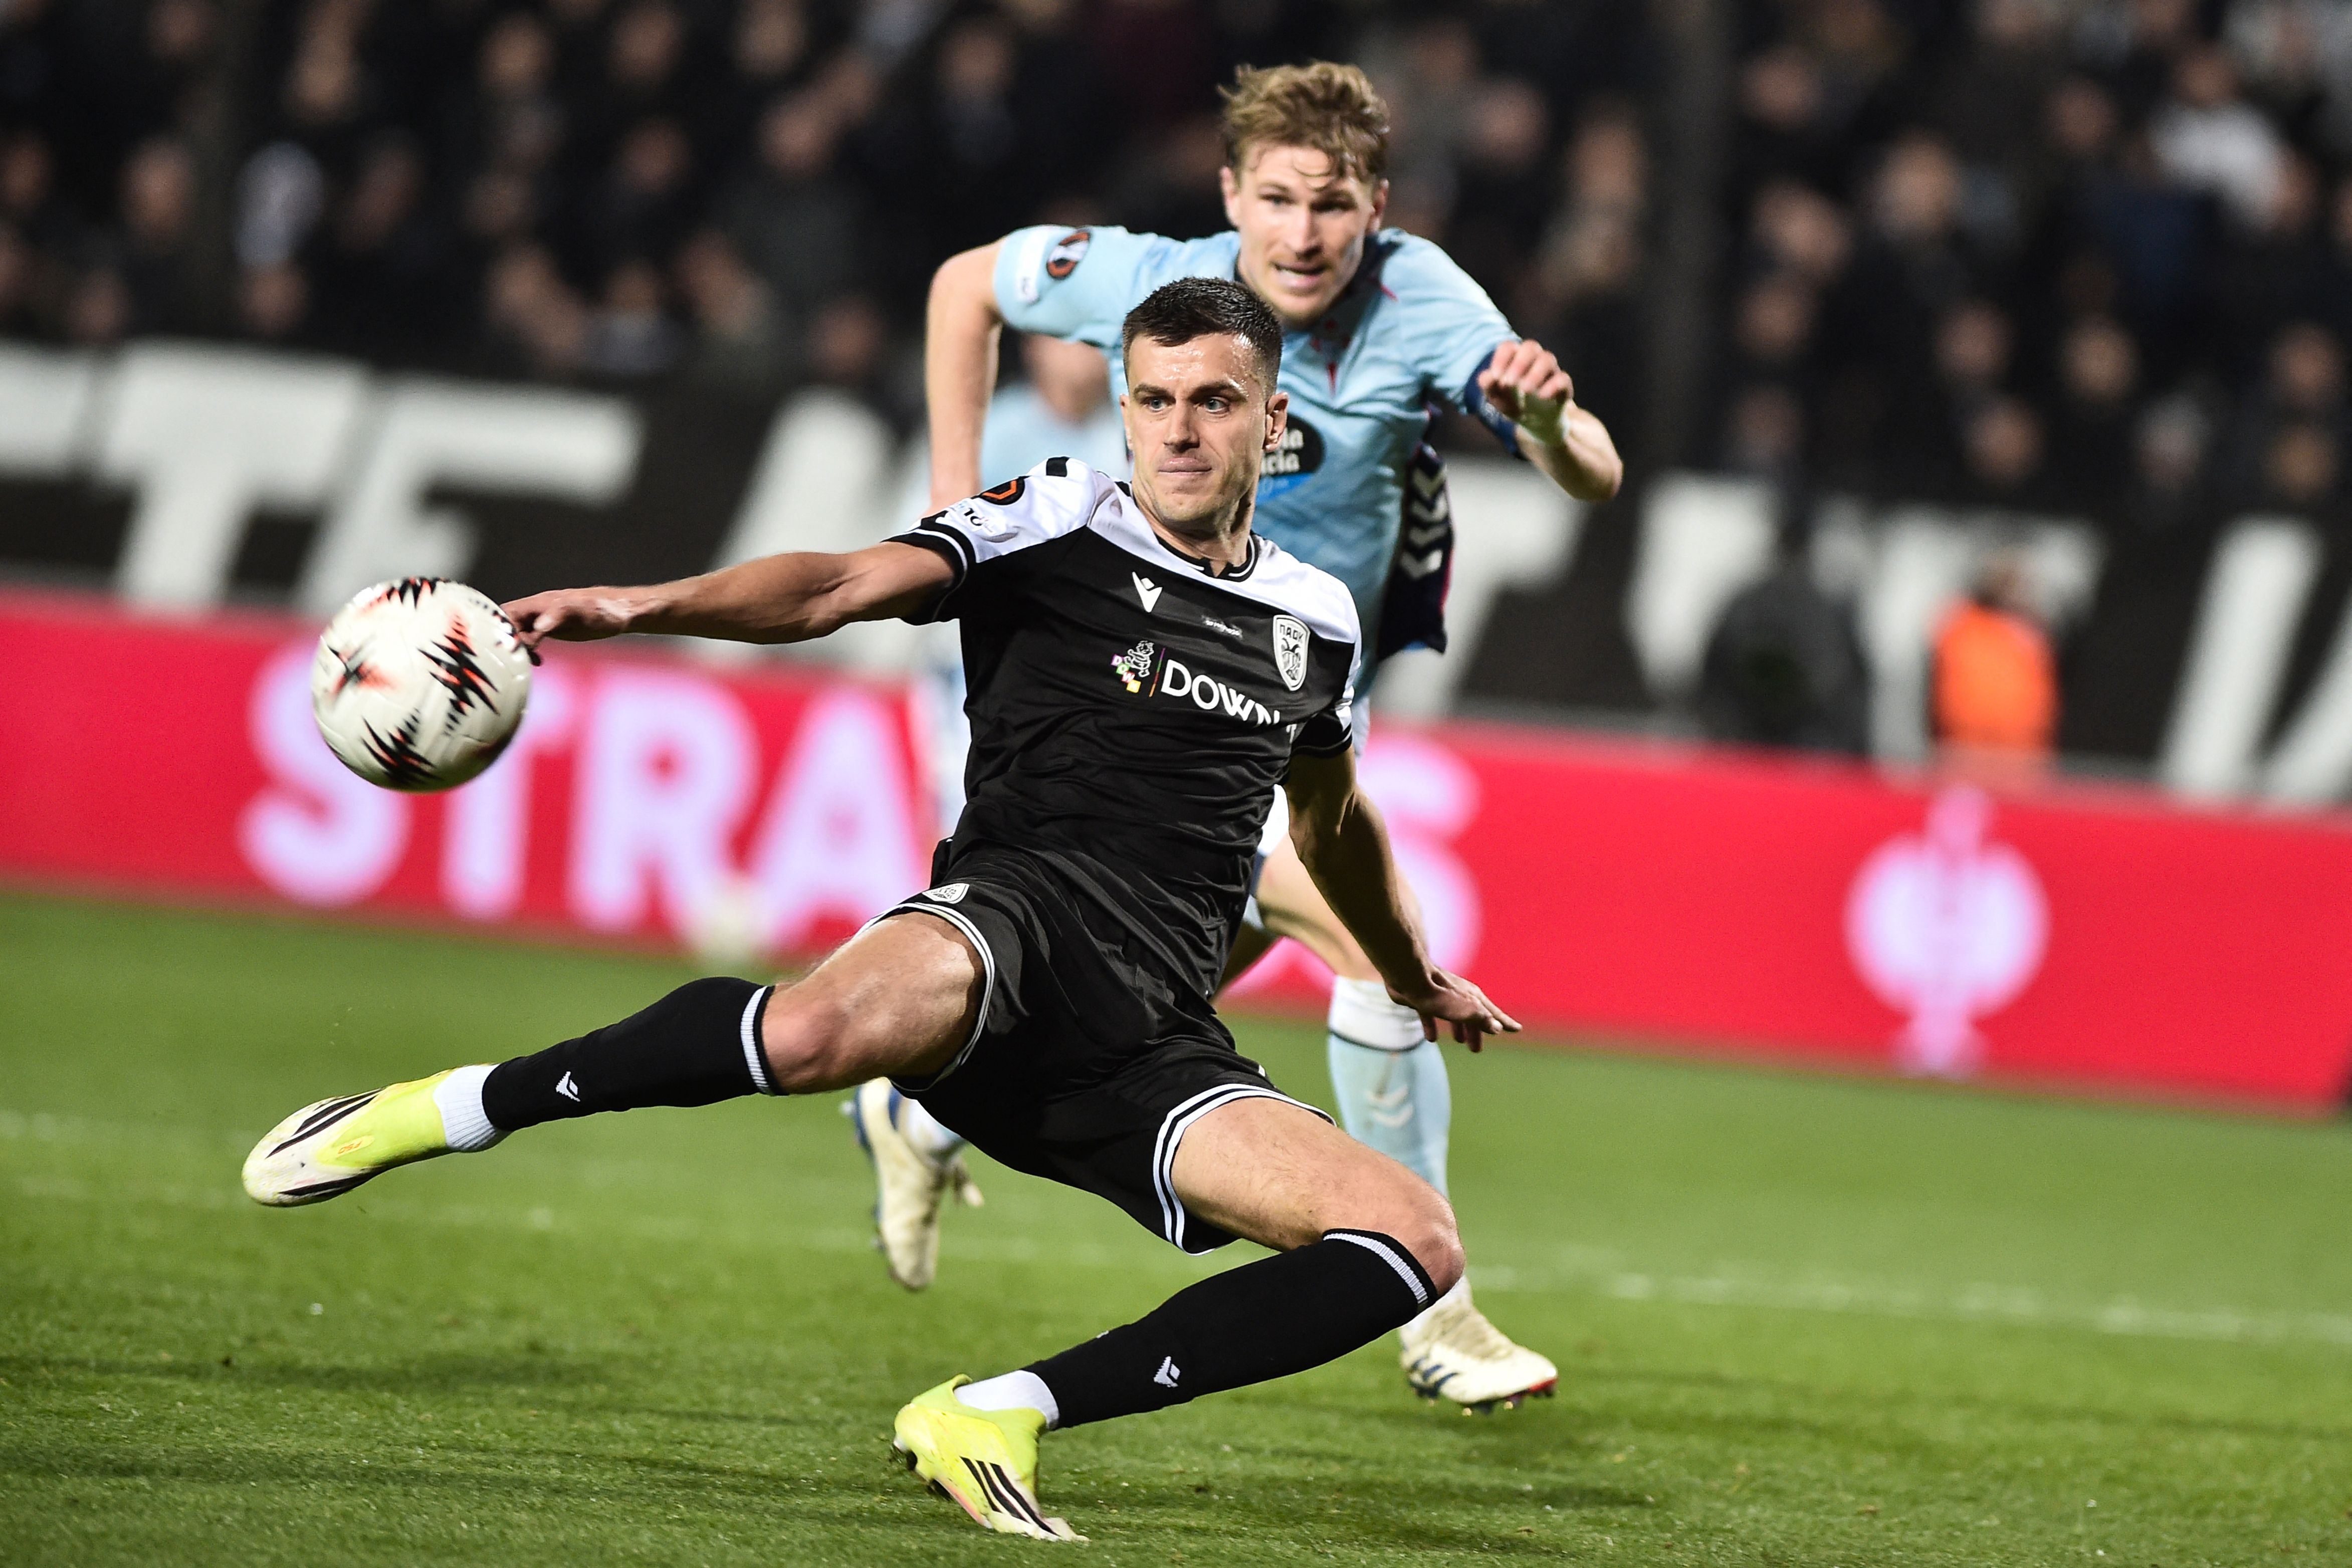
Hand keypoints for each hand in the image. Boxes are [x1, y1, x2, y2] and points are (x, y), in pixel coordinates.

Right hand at [502, 588, 639, 662]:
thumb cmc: (606, 610)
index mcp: (541, 603)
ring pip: (518, 632)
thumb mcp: (585, 612)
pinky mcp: (552, 629)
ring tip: (525, 662)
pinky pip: (531, 639)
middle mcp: (539, 610)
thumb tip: (537, 626)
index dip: (500, 629)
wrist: (622, 612)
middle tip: (512, 659)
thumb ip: (560, 615)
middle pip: (508, 623)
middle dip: (504, 639)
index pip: (507, 613)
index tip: (505, 649)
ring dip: (517, 648)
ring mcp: (544, 619)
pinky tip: (538, 661)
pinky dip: (529, 651)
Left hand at [1389, 969, 1520, 1052]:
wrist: (1406, 974)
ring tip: (1460, 1042)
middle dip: (1477, 1031)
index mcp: (1472, 998)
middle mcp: (1459, 995)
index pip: (1492, 1013)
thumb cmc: (1436, 993)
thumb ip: (1479, 1019)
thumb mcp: (1462, 1009)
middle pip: (1473, 1015)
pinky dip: (1433, 1026)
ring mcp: (1441, 995)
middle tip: (1477, 1050)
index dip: (1503, 1023)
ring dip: (1459, 1028)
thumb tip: (1497, 1028)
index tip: (1516, 1030)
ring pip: (1454, 1015)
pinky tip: (1431, 1038)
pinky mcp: (1422, 996)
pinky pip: (1431, 1014)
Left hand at [1475, 338, 1574, 446]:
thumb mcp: (1497, 398)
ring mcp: (1550, 372)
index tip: (1496, 376)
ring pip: (1548, 359)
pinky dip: (1553, 386)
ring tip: (1524, 390)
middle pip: (1531, 347)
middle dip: (1519, 363)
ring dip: (1535, 373)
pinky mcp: (1563, 387)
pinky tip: (1542, 396)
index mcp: (1515, 359)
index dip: (1501, 358)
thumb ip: (1488, 386)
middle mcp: (1534, 360)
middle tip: (1509, 383)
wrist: (1533, 423)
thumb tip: (1486, 377)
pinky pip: (1563, 379)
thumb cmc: (1513, 403)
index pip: (1509, 347)